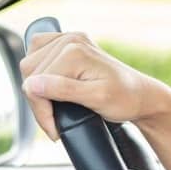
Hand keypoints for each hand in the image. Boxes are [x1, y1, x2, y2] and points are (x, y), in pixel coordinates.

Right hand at [19, 31, 170, 140]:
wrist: (141, 95)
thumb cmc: (125, 99)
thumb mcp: (96, 99)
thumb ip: (63, 90)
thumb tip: (31, 85)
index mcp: (74, 51)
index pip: (35, 82)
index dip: (42, 111)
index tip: (55, 130)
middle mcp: (70, 40)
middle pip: (29, 72)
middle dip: (39, 101)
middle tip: (55, 121)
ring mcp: (69, 39)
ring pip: (30, 64)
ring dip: (37, 88)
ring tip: (55, 105)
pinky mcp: (69, 44)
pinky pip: (37, 53)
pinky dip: (39, 71)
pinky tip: (51, 85)